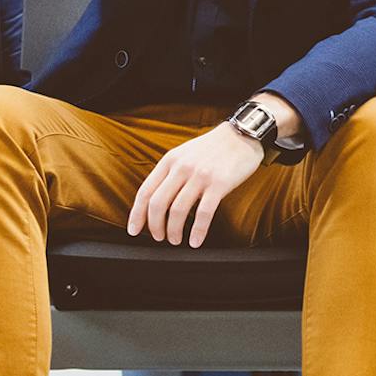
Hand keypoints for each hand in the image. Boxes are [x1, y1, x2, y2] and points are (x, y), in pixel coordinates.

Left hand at [127, 121, 260, 248]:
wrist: (242, 135)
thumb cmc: (213, 147)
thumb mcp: (185, 153)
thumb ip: (170, 172)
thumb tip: (156, 201)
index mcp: (170, 160)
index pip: (145, 191)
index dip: (136, 214)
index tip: (133, 230)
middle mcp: (182, 167)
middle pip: (158, 204)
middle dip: (155, 227)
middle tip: (159, 237)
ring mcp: (200, 175)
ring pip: (178, 211)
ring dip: (173, 232)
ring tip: (176, 240)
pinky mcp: (219, 183)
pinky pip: (204, 214)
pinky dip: (198, 231)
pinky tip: (195, 240)